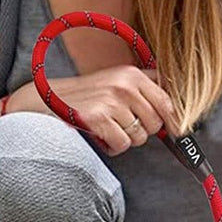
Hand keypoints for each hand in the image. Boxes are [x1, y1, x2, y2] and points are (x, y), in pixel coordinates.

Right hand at [13, 67, 176, 154]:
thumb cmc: (86, 95)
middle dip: (143, 130)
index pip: (167, 102)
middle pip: (155, 123)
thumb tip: (176, 113)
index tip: (175, 130)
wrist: (45, 99)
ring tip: (109, 128)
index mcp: (133, 74)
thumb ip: (146, 91)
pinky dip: (113, 146)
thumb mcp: (117, 81)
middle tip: (123, 125)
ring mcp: (111, 101)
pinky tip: (102, 137)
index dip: (174, 120)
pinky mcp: (98, 118)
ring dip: (125, 139)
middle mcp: (125, 85)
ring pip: (139, 136)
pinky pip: (122, 144)